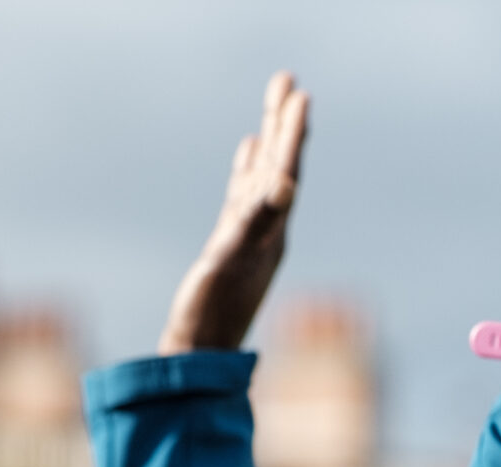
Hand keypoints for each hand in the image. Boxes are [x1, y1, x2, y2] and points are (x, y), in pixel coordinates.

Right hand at [157, 72, 309, 355]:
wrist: (200, 354)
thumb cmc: (211, 312)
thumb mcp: (231, 263)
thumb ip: (255, 222)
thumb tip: (286, 186)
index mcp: (270, 229)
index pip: (285, 171)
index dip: (292, 133)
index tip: (300, 94)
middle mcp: (267, 228)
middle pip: (280, 163)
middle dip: (283, 122)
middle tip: (286, 78)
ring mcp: (250, 233)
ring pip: (264, 173)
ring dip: (270, 136)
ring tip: (277, 99)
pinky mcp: (233, 242)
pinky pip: (245, 192)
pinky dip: (249, 166)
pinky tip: (248, 150)